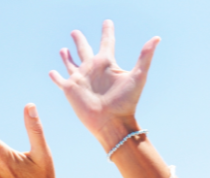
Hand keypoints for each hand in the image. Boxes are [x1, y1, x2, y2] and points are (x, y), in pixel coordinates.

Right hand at [48, 19, 159, 150]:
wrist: (113, 124)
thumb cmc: (126, 103)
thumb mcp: (138, 76)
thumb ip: (145, 56)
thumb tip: (157, 38)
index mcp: (107, 64)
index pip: (107, 42)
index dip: (107, 31)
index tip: (107, 22)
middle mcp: (93, 69)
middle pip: (85, 50)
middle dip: (79, 40)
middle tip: (75, 32)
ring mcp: (81, 79)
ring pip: (71, 64)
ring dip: (67, 57)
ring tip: (64, 50)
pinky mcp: (70, 90)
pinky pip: (60, 81)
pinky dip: (56, 77)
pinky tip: (52, 72)